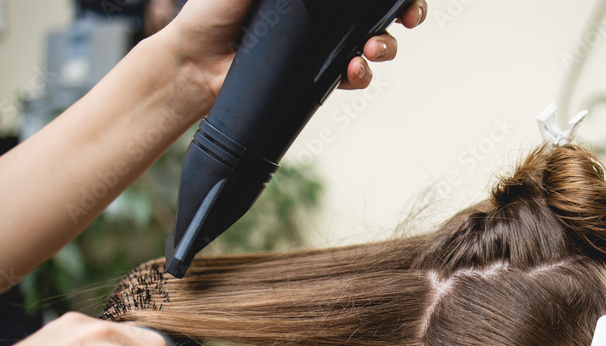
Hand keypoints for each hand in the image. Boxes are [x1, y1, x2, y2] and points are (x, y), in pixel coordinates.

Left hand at [160, 0, 427, 95]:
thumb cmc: (213, 10)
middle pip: (378, 11)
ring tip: (370, 51)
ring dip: (384, 47)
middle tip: (408, 19)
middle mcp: (322, 12)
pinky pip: (349, 75)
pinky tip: (352, 72)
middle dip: (405, 14)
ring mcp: (321, 44)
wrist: (196, 61)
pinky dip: (359, 75)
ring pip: (372, 43)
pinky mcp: (315, 76)